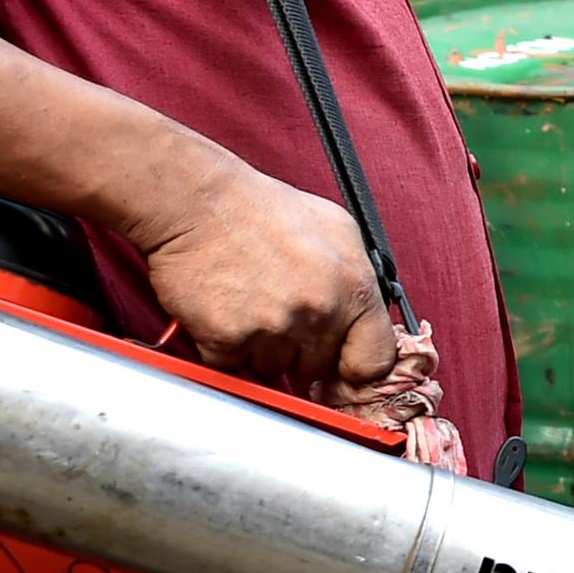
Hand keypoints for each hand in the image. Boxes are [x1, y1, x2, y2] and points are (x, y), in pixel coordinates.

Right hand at [116, 156, 396, 395]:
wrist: (198, 202)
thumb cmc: (260, 210)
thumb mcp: (337, 230)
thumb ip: (357, 281)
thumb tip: (363, 317)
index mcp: (354, 288)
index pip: (375, 361)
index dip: (355, 365)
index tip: (341, 364)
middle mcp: (319, 312)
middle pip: (318, 368)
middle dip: (300, 349)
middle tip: (278, 311)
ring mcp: (274, 329)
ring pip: (274, 370)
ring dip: (261, 349)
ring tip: (249, 305)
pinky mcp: (229, 340)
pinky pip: (233, 368)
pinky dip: (226, 349)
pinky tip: (225, 312)